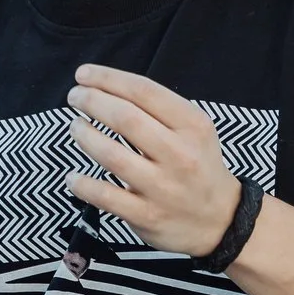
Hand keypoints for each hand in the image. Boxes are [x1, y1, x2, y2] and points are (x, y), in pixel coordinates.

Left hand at [64, 64, 243, 259]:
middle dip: (91, 101)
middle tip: (74, 97)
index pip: (144, 92)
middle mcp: (180, 154)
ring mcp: (163, 187)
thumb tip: (106, 87)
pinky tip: (73, 176)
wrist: (221, 219)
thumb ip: (158, 109)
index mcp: (192, 126)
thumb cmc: (198, 165)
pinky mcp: (147, 216)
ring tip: (76, 127)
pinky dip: (82, 184)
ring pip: (112, 155)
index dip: (107, 78)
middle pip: (126, 119)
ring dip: (84, 136)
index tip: (83, 75)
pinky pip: (105, 197)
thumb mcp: (194, 130)